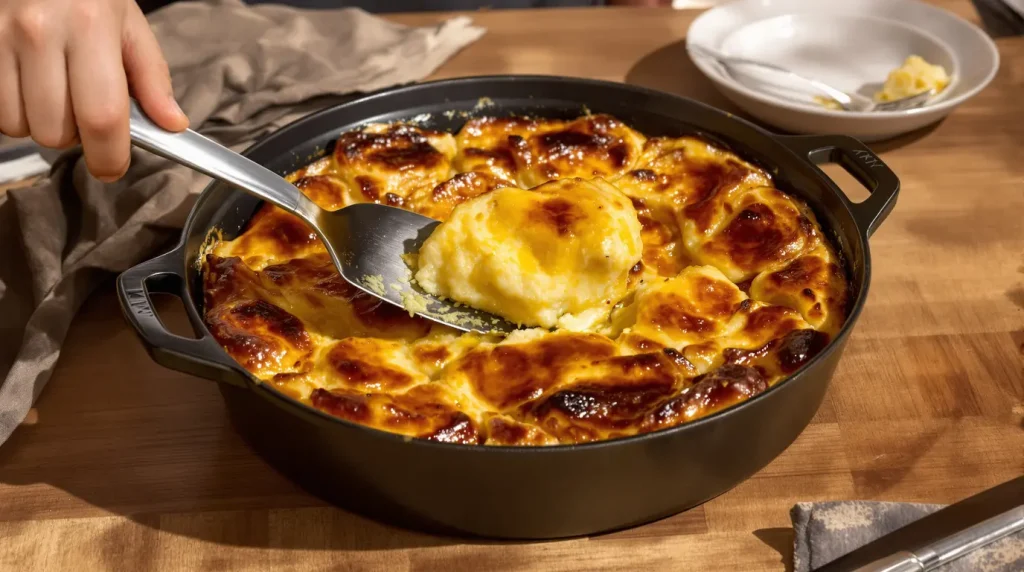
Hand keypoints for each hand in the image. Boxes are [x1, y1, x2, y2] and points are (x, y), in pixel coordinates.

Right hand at [0, 0, 188, 180]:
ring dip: (40, 124)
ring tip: (55, 94)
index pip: (101, 117)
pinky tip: (29, 87)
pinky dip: (14, 110)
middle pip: (54, 131)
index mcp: (90, 27)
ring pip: (18, 125)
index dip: (109, 155)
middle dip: (75, 137)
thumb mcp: (128, 24)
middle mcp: (39, 33)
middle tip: (83, 113)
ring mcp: (0, 38)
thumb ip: (152, 78)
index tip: (112, 166)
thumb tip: (172, 125)